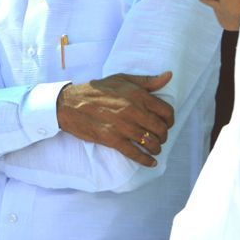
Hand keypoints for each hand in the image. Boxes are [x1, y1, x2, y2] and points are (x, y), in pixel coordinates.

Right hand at [57, 72, 174, 166]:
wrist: (69, 104)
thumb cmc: (95, 90)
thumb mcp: (121, 79)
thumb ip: (146, 80)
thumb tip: (168, 76)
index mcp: (137, 95)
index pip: (166, 111)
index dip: (170, 120)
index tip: (167, 124)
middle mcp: (132, 110)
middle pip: (160, 129)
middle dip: (163, 136)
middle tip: (159, 138)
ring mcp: (122, 126)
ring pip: (150, 142)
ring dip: (155, 148)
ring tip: (154, 149)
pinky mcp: (112, 139)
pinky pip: (134, 152)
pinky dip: (145, 160)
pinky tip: (150, 162)